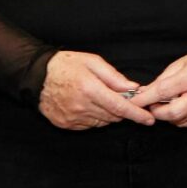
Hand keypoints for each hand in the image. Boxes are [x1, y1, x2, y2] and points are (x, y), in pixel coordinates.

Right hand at [38, 50, 157, 129]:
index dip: (137, 114)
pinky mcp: (66, 124)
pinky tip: (88, 105)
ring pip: (102, 122)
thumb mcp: (92, 62)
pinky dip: (94, 117)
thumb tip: (133, 88)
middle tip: (121, 99)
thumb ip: (114, 77)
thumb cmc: (66, 66)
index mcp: (90, 89)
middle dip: (122, 109)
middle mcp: (81, 106)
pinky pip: (89, 125)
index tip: (149, 119)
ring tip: (99, 98)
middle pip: (113, 116)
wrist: (37, 76)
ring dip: (108, 113)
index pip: (120, 107)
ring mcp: (73, 117)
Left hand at [138, 50, 186, 126]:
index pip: (162, 91)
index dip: (145, 98)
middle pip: (173, 113)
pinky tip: (178, 107)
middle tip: (152, 105)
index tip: (133, 102)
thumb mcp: (178, 65)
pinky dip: (178, 118)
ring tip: (165, 104)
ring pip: (179, 120)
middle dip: (157, 112)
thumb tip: (143, 93)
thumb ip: (160, 81)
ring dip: (167, 115)